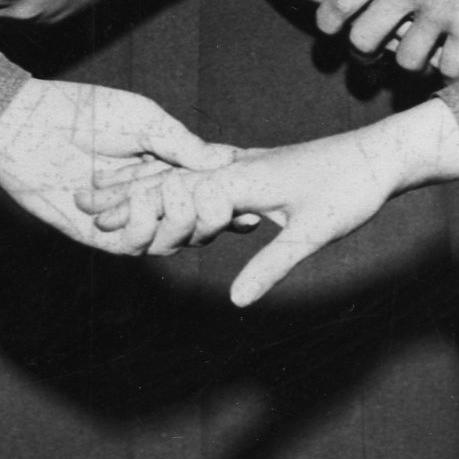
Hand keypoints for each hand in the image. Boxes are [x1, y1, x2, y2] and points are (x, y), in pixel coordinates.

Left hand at [0, 78, 230, 250]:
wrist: (30, 123)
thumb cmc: (86, 112)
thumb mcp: (145, 120)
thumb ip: (183, 145)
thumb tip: (227, 161)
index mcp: (167, 174)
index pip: (206, 197)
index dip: (229, 203)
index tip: (253, 203)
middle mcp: (151, 202)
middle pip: (196, 227)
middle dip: (212, 218)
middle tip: (218, 200)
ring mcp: (127, 221)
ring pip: (170, 242)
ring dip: (179, 221)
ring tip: (176, 193)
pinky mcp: (100, 236)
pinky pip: (133, 245)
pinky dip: (143, 226)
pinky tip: (141, 200)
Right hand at [90, 103, 458, 304]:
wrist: (380, 157)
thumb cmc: (350, 191)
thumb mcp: (311, 233)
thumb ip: (270, 265)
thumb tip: (236, 301)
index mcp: (239, 178)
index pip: (172, 193)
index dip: (130, 208)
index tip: (92, 217)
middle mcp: (235, 168)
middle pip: (166, 182)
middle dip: (122, 196)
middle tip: (78, 204)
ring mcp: (245, 168)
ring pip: (182, 177)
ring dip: (143, 190)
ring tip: (104, 198)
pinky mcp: (257, 172)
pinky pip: (206, 178)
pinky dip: (178, 187)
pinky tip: (169, 191)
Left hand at [318, 0, 458, 77]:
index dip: (330, 19)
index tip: (332, 31)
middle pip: (364, 39)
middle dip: (366, 54)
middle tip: (378, 56)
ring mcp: (439, 10)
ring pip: (407, 62)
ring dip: (416, 65)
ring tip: (428, 59)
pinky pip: (451, 68)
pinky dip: (456, 72)